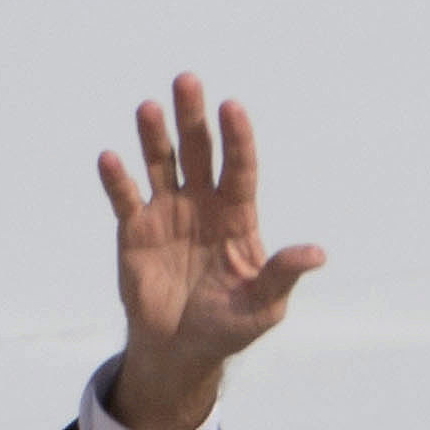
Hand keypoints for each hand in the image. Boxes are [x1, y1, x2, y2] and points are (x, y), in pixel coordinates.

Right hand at [95, 74, 324, 429]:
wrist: (182, 349)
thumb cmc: (230, 325)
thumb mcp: (265, 305)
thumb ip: (283, 274)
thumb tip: (318, 253)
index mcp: (238, 217)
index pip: (240, 169)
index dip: (237, 138)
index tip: (232, 107)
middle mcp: (203, 204)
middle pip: (200, 152)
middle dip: (193, 118)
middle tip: (188, 80)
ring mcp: (167, 212)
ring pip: (161, 163)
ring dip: (154, 136)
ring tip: (149, 107)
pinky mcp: (134, 229)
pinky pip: (125, 198)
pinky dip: (118, 179)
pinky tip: (111, 159)